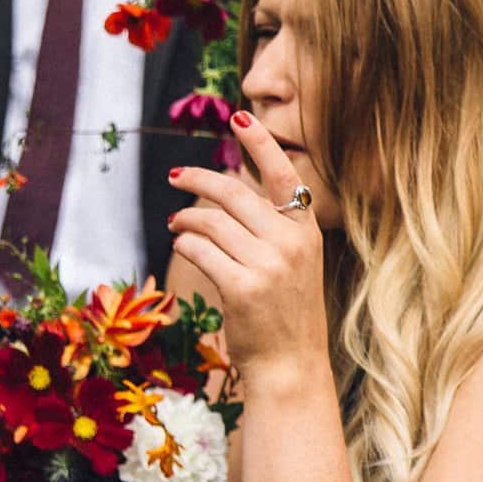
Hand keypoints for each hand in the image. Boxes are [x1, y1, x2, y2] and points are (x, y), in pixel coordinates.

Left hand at [168, 111, 328, 383]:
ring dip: (185, 220)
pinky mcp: (242, 287)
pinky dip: (184, 246)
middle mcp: (291, 243)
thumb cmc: (287, 314)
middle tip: (177, 178)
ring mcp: (268, 265)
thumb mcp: (295, 264)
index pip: (284, 174)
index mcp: (307, 232)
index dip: (260, 141)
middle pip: (234, 193)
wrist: (291, 365)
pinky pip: (199, 251)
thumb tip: (227, 192)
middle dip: (197, 181)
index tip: (240, 116)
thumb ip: (271, 228)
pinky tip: (182, 248)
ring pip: (209, 222)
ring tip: (176, 226)